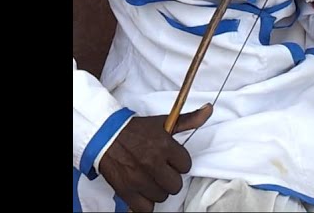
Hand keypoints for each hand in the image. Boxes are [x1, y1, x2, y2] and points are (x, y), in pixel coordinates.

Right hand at [97, 104, 212, 211]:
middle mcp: (153, 163)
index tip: (170, 160)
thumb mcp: (163, 122)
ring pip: (162, 196)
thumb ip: (188, 120)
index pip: (186, 165)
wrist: (105, 135)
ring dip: (157, 190)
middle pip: (175, 185)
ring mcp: (139, 178)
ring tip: (150, 179)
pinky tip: (142, 191)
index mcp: (164, 145)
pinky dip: (145, 203)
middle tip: (160, 171)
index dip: (178, 163)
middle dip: (169, 178)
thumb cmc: (135, 130)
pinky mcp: (127, 190)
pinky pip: (146, 208)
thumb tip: (208, 110)